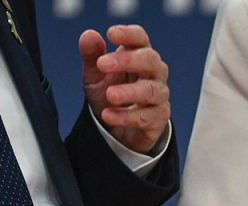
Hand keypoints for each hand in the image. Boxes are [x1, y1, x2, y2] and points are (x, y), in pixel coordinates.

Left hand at [79, 25, 169, 153]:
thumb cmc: (110, 94)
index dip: (128, 34)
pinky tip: (108, 115)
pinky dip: (126, 116)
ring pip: (151, 90)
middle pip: (150, 60)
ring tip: (110, 95)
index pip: (140, 38)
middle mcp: (154, 72)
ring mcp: (159, 95)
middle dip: (127, 60)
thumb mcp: (94, 75)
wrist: (120, 129)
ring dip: (129, 92)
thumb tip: (89, 35)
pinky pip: (146, 116)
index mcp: (139, 55)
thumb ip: (91, 56)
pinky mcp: (159, 117)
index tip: (111, 34)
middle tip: (102, 64)